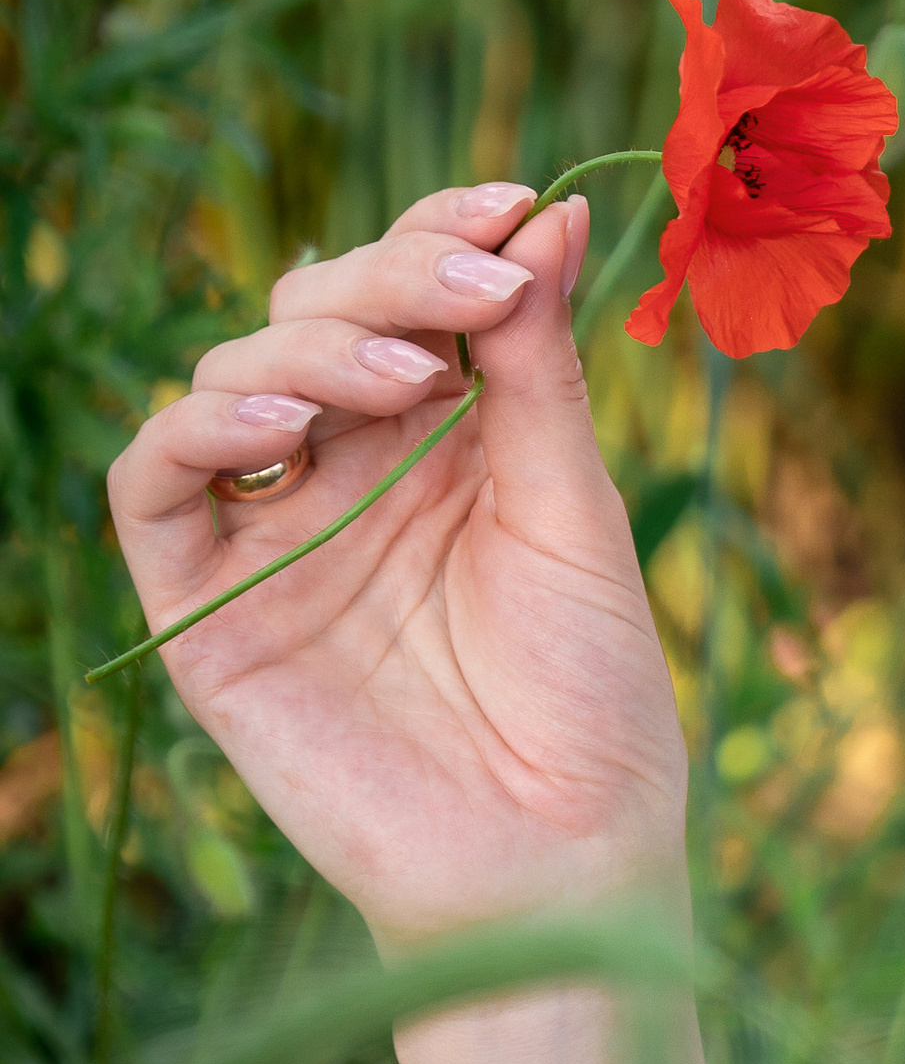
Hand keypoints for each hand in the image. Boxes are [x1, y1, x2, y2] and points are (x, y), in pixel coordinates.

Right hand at [107, 182, 689, 939]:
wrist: (560, 863)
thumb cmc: (592, 704)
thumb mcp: (577, 511)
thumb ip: (540, 369)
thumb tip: (552, 208)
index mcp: (448, 442)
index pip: (413, 295)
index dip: (444, 229)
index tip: (512, 200)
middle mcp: (349, 475)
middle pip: (318, 311)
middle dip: (393, 276)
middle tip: (474, 290)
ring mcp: (271, 538)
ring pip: (232, 375)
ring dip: (313, 342)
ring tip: (405, 377)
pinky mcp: (206, 610)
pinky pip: (153, 486)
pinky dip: (198, 425)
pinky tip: (280, 415)